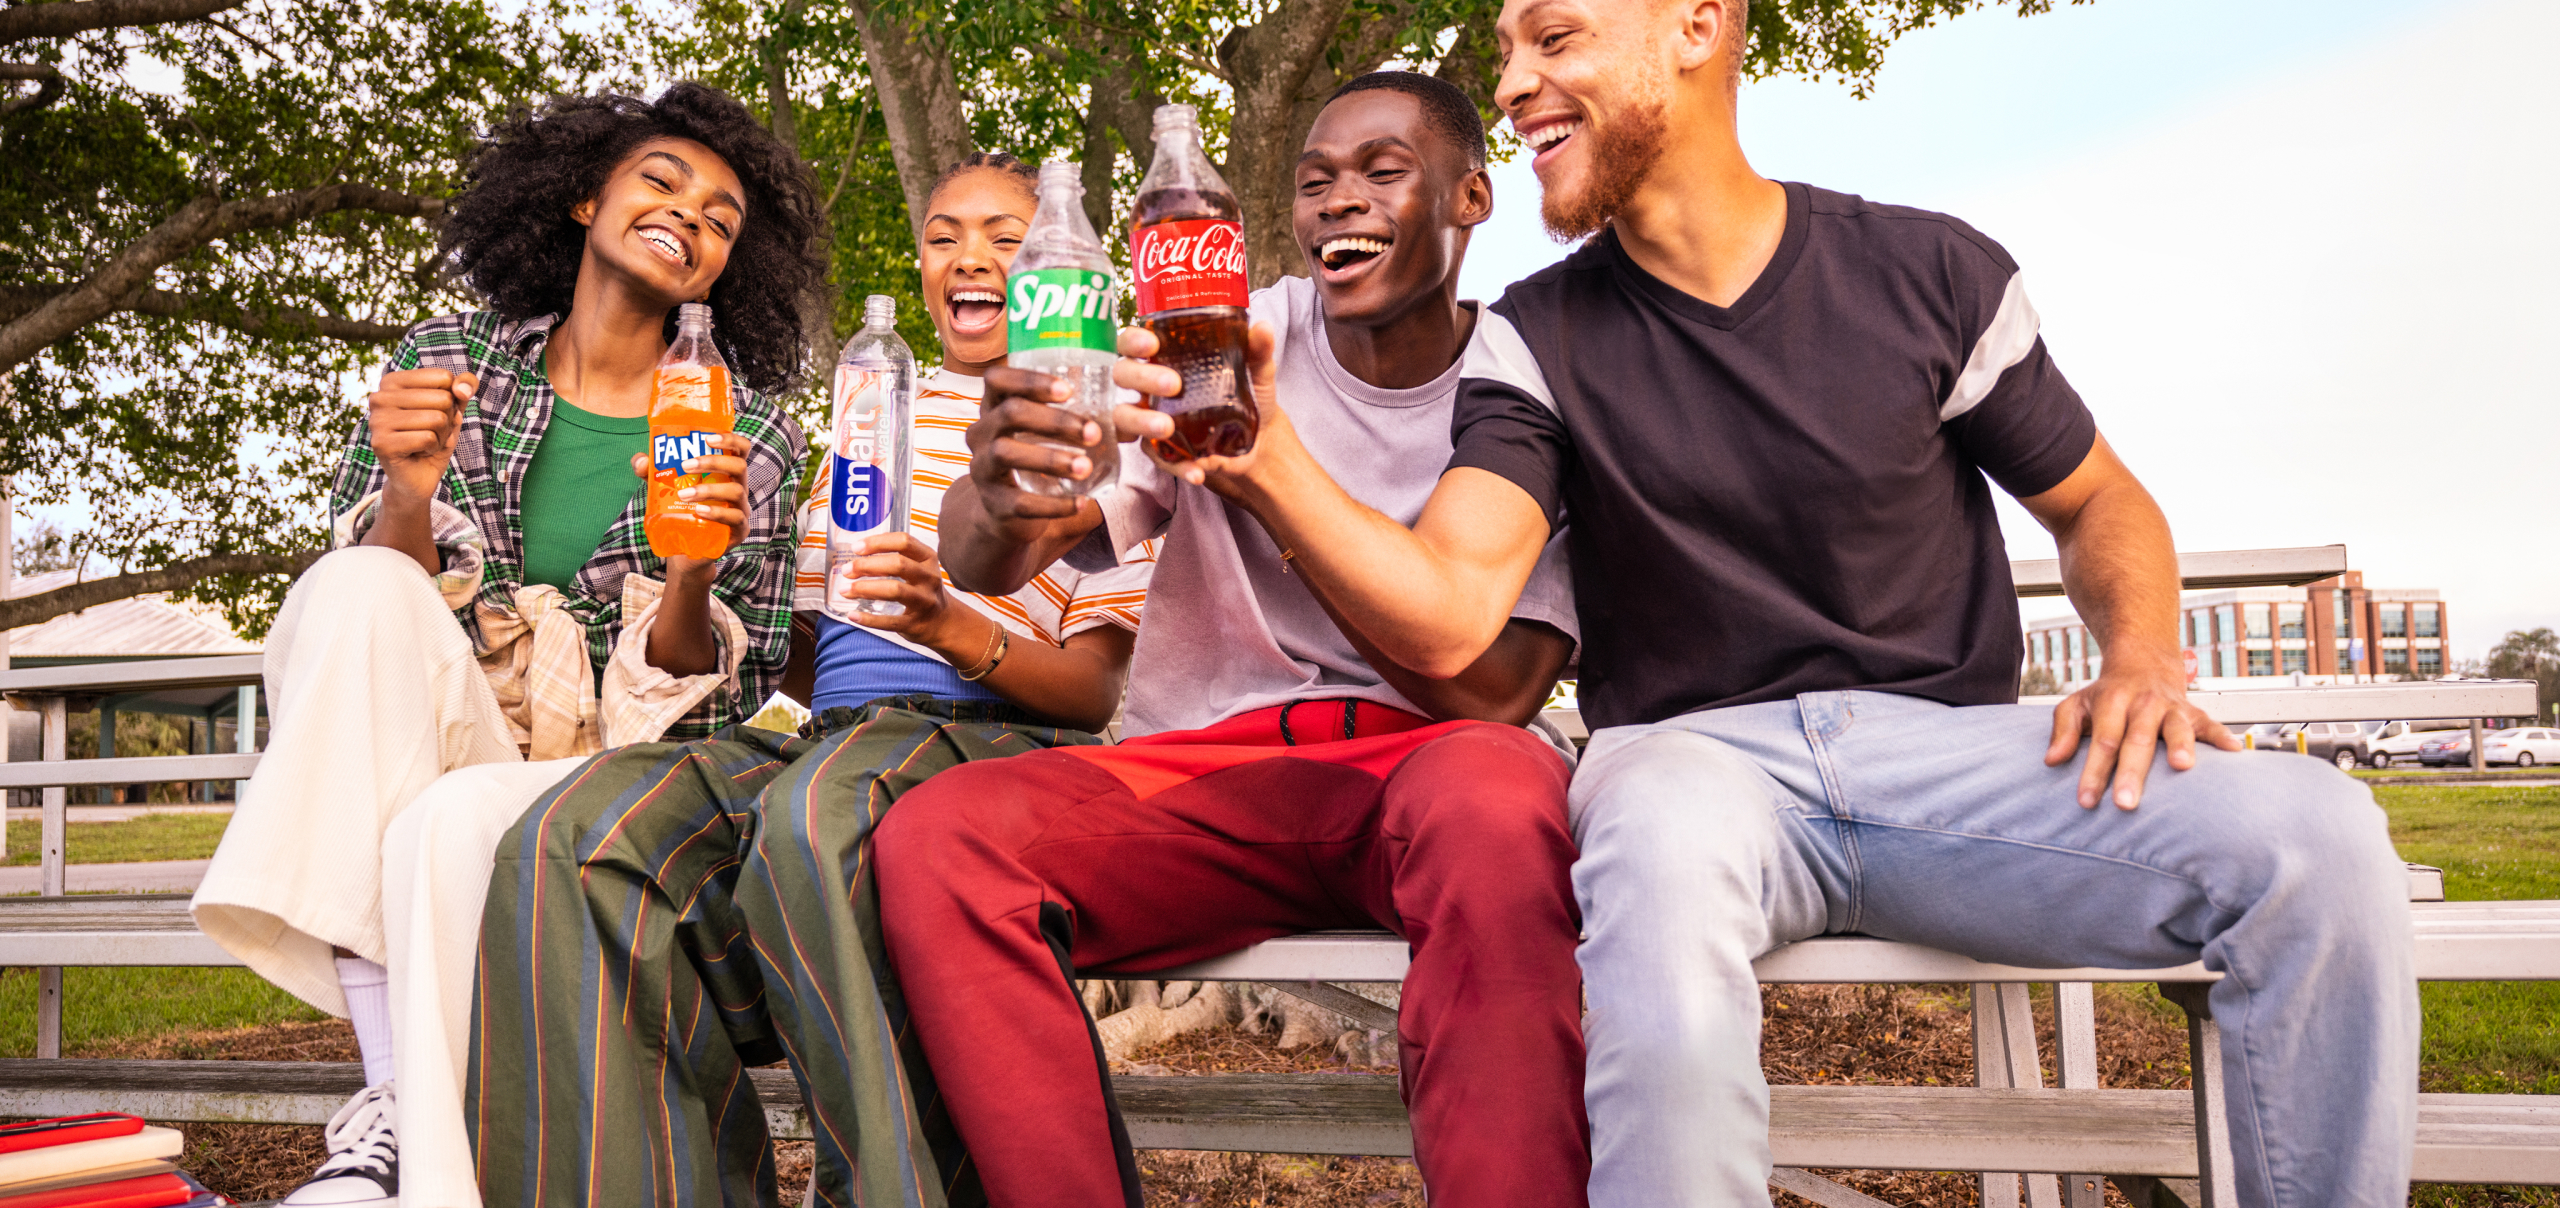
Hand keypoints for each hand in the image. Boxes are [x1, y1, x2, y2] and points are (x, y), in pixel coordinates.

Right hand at [368, 369, 474, 501]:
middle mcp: (379, 397)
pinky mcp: (382, 444)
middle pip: (443, 399)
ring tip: (425, 443)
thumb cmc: (434, 436)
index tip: (435, 412)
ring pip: (437, 419)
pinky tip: (419, 453)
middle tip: (431, 432)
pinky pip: (428, 439)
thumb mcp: (453, 408)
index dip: (452, 399)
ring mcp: (377, 420)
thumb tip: (464, 388)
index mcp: (392, 381)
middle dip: (447, 421)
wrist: (418, 476)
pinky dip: (433, 449)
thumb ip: (464, 387)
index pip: (445, 378)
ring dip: (441, 436)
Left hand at [629, 431, 752, 563]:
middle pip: (739, 466)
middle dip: (713, 462)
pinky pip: (735, 518)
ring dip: (709, 489)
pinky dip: (717, 512)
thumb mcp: (664, 489)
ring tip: (684, 494)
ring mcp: (741, 509)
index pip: (741, 450)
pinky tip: (699, 511)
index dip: (730, 439)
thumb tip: (641, 461)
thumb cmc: (680, 511)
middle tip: (685, 465)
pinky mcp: (739, 531)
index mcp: (726, 473)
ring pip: (736, 491)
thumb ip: (651, 472)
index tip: (708, 437)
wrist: (686, 549)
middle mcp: (738, 487)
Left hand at [837, 531, 963, 642]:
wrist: (944, 622)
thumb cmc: (923, 591)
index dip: (878, 543)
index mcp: (928, 559)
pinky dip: (869, 619)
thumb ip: (895, 559)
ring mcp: (925, 601)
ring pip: (895, 590)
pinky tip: (853, 615)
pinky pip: (890, 621)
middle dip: (867, 566)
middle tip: (847, 570)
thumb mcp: (919, 569)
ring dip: (865, 589)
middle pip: (898, 565)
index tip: (856, 547)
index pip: (904, 542)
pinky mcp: (916, 623)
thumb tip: (855, 557)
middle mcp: (929, 578)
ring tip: (846, 590)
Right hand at [965, 369, 1110, 534]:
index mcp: (994, 406)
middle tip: (1092, 432)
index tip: (1068, 390)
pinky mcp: (993, 504)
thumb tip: (1131, 415)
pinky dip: (1054, 504)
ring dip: (1051, 459)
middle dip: (1054, 421)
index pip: (997, 378)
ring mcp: (982, 468)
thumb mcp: (1047, 433)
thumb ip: (1080, 418)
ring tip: (1086, 467)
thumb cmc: (1035, 456)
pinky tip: (1081, 502)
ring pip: (1006, 454)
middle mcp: (981, 433)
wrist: (1007, 510)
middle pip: (1009, 413)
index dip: (1029, 380)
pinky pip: (1020, 503)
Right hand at [1107, 322, 1292, 501]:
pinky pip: (1156, 457)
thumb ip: (1257, 351)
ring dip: (1142, 421)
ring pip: (1124, 417)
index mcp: (1165, 358)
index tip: (1152, 344)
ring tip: (1168, 427)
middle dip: (1142, 377)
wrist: (1260, 444)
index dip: (1133, 341)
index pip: (1132, 342)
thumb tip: (1263, 329)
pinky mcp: (1160, 450)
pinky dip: (1176, 464)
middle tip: (1173, 384)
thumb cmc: (1248, 397)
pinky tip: (1197, 469)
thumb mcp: (1256, 373)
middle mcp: (1149, 387)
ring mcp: (1149, 419)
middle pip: (1123, 375)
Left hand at [2044, 648, 2240, 808]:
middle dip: (2132, 773)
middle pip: (2137, 741)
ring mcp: (2172, 708)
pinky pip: (2211, 725)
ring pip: (2177, 728)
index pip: (2102, 742)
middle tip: (2126, 804)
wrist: (2142, 664)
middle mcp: (2143, 704)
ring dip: (2180, 746)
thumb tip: (2051, 760)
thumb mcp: (2076, 705)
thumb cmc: (2106, 695)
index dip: (2094, 772)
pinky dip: (2222, 737)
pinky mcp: (2195, 713)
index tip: (2086, 801)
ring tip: (2182, 767)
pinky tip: (2234, 752)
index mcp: (2112, 703)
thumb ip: (2063, 731)